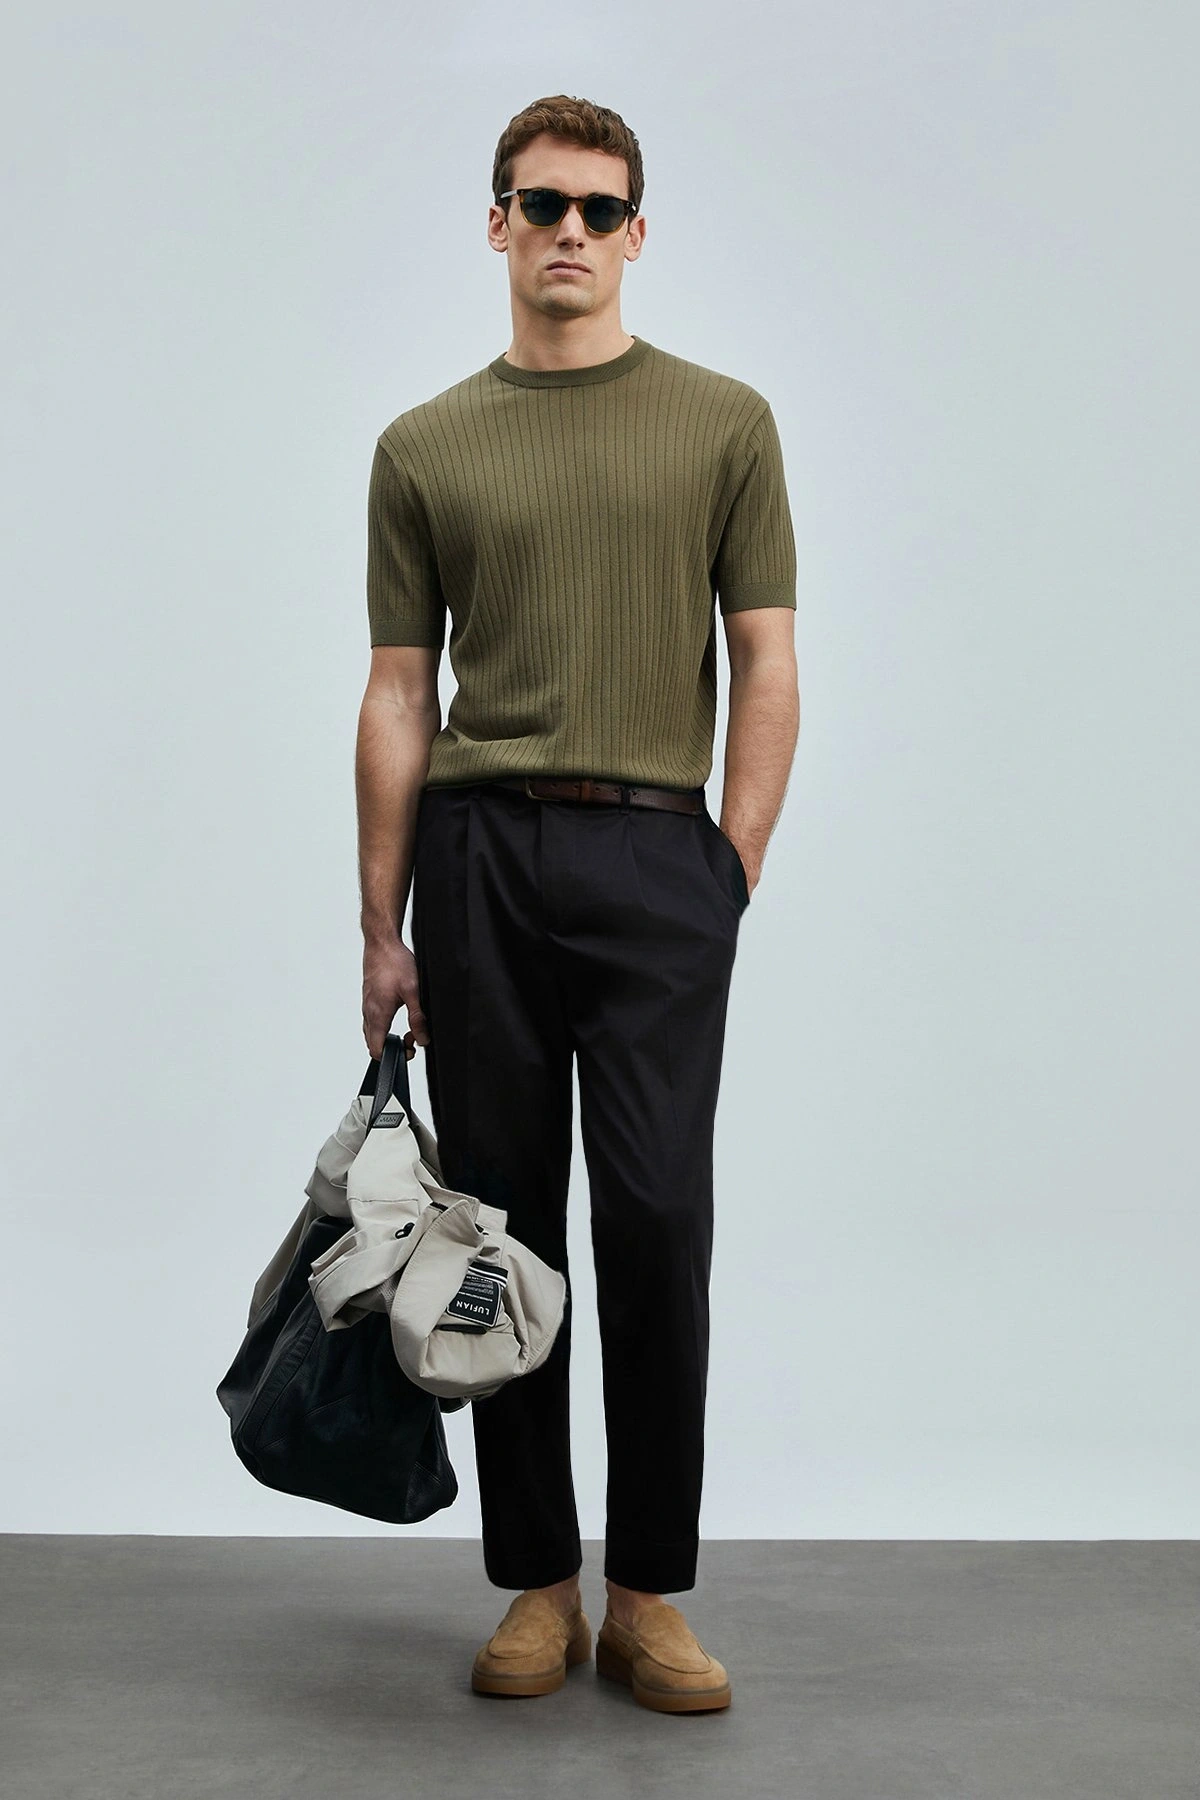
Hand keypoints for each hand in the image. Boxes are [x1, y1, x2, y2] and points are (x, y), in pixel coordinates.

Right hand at [362, 935, 429, 1062]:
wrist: (381, 943)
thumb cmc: (394, 963)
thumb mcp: (413, 991)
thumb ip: (417, 1018)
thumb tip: (422, 1040)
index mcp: (378, 1014)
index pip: (376, 1049)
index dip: (392, 1057)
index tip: (409, 1050)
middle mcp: (369, 1012)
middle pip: (374, 1043)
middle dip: (393, 1048)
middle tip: (413, 1038)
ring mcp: (367, 1005)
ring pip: (374, 1032)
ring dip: (389, 1036)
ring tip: (409, 1027)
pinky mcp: (369, 998)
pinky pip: (373, 1020)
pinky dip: (385, 1025)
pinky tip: (399, 1013)